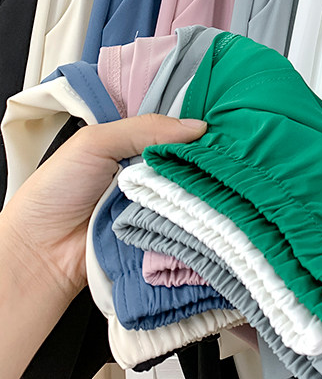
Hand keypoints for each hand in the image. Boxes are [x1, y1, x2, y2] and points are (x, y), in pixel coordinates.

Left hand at [0, 114, 206, 296]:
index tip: (222, 128)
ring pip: (194, 191)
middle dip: (205, 160)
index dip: (196, 130)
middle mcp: (150, 173)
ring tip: (219, 184)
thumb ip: (144, 128)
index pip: (175, 132)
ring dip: (203, 190)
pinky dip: (196, 217)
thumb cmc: (57, 191)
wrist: (39, 252)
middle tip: (224, 158)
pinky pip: (188, 222)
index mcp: (134, 146)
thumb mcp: (95, 143)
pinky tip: (210, 210)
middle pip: (189, 162)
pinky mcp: (161, 234)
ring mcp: (157, 205)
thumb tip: (197, 126)